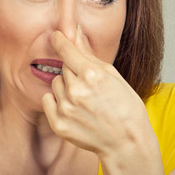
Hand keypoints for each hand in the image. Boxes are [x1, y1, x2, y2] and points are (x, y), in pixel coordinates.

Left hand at [42, 25, 155, 158]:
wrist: (126, 142)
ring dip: (66, 87)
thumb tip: (75, 32)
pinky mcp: (59, 124)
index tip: (56, 36)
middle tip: (89, 85)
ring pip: (56, 84)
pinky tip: (74, 109)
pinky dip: (56, 102)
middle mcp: (76, 91)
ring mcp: (66, 109)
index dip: (60, 40)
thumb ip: (89, 55)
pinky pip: (47, 100)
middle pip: (63, 68)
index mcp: (92, 75)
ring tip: (84, 100)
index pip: (66, 49)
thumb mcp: (113, 76)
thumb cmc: (125, 107)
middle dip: (73, 72)